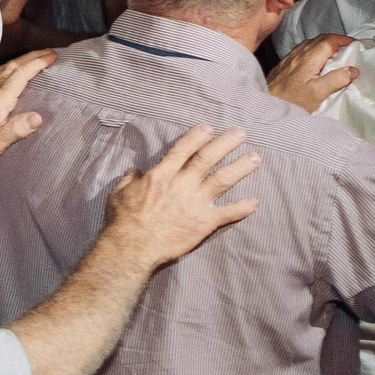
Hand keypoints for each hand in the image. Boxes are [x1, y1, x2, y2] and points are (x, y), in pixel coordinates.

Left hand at [0, 51, 53, 169]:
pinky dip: (14, 68)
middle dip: (33, 57)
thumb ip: (16, 130)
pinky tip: (18, 72)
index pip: (20, 75)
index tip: (52, 57)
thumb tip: (38, 117)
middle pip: (14, 67)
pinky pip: (0, 75)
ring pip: (6, 69)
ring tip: (39, 58)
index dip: (37, 64)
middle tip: (51, 52)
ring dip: (24, 60)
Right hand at [100, 125, 260, 269]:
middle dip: (226, 144)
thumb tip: (135, 171)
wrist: (133, 246)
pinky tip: (255, 202)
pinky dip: (243, 207)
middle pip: (207, 158)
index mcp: (161, 175)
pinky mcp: (205, 222)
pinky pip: (229, 213)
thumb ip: (129, 179)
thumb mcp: (119, 193)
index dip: (197, 136)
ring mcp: (196, 202)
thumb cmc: (123, 220)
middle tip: (241, 133)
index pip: (183, 149)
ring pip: (223, 179)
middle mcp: (182, 184)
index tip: (209, 127)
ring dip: (241, 167)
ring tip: (255, 158)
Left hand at [268, 34, 357, 112]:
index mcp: (307, 59)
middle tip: (348, 48)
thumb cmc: (291, 101)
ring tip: (335, 54)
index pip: (328, 41)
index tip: (356, 44)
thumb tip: (353, 70)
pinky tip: (316, 62)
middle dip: (335, 40)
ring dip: (323, 45)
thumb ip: (336, 80)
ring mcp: (288, 60)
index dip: (343, 39)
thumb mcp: (318, 93)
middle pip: (318, 40)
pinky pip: (300, 52)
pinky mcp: (283, 67)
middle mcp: (296, 56)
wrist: (262, 107)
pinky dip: (313, 51)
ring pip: (308, 44)